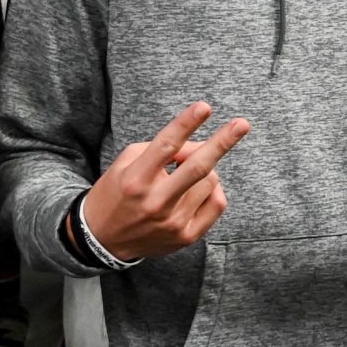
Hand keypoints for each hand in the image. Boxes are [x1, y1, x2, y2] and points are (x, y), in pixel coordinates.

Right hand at [79, 102, 248, 262]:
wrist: (104, 239)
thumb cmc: (119, 192)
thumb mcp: (128, 162)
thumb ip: (163, 148)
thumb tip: (203, 145)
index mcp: (136, 180)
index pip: (165, 146)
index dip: (186, 124)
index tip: (204, 107)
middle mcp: (155, 203)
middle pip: (197, 167)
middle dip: (222, 142)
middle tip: (242, 124)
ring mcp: (173, 223)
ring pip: (210, 181)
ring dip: (205, 171)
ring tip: (184, 177)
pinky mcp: (187, 237)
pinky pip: (217, 203)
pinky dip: (213, 190)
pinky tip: (198, 190)